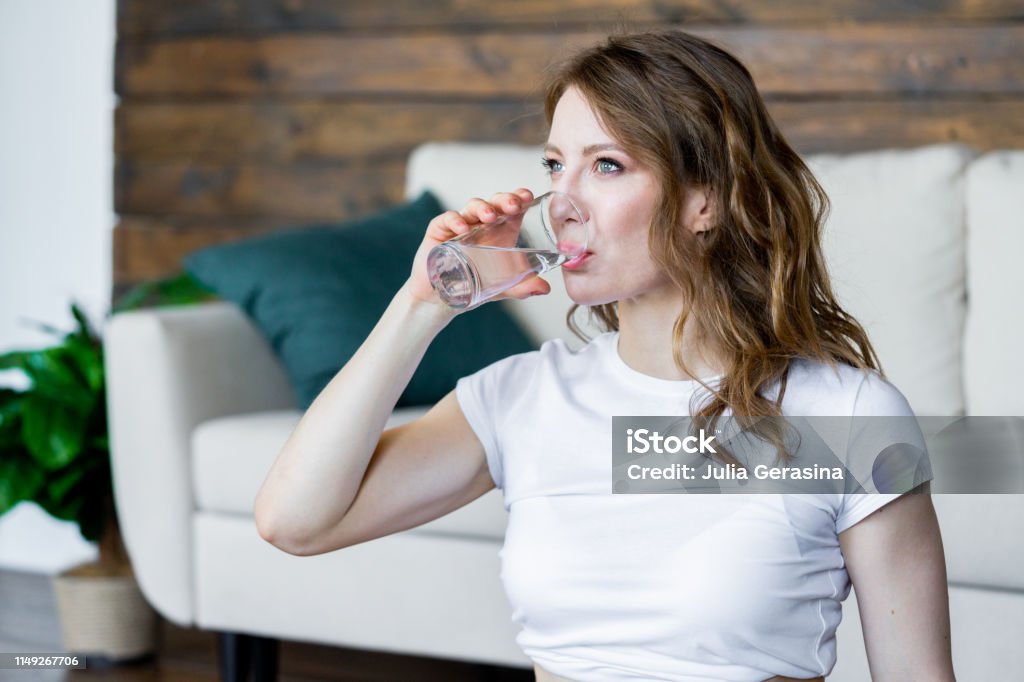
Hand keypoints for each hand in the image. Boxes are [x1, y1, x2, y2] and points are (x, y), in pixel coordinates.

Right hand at [405, 188, 552, 307]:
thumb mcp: (503, 287)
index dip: (519, 197)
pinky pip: (447, 219)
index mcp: (500, 230)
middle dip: (504, 200)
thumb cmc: (475, 285)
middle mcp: (481, 224)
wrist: (442, 300)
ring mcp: (460, 225)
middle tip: (513, 205)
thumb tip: (545, 289)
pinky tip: (463, 228)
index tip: (528, 196)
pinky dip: (455, 220)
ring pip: (473, 206)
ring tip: (490, 216)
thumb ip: (523, 287)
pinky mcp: (439, 231)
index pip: (512, 206)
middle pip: (494, 202)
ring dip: (483, 207)